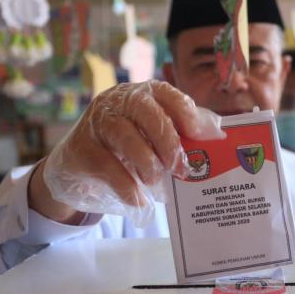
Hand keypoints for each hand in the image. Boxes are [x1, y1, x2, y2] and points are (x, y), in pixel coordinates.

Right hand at [30, 81, 224, 223]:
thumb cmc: (126, 147)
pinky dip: (127, 187)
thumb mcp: (153, 134)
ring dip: (147, 163)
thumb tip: (217, 132)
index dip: (185, 111)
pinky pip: (108, 167)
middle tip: (180, 168)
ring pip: (125, 136)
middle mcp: (117, 101)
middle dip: (168, 141)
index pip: (165, 92)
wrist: (77, 165)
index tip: (200, 135)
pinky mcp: (81, 148)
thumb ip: (183, 130)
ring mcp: (96, 122)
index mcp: (141, 94)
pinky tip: (138, 201)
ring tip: (155, 181)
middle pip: (146, 112)